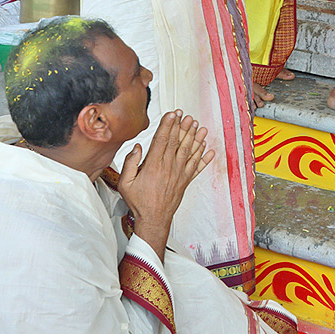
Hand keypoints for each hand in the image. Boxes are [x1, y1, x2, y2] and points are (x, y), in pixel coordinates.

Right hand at [119, 110, 212, 252]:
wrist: (154, 219)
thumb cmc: (139, 202)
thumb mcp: (125, 183)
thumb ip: (130, 163)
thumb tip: (137, 147)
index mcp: (154, 166)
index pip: (162, 140)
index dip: (168, 125)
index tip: (172, 114)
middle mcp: (169, 167)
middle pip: (177, 142)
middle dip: (182, 127)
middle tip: (186, 115)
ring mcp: (179, 174)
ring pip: (189, 152)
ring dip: (195, 138)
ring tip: (199, 126)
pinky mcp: (186, 181)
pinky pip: (197, 167)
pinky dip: (204, 158)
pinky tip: (209, 148)